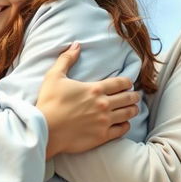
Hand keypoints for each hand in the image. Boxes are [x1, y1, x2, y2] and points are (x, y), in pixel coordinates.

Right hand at [37, 43, 139, 157]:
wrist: (45, 130)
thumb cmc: (49, 102)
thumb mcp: (54, 76)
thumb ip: (67, 59)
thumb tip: (76, 45)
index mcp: (95, 89)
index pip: (120, 83)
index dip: (127, 82)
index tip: (129, 83)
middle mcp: (103, 105)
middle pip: (128, 98)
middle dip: (134, 96)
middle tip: (135, 96)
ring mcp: (104, 121)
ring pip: (128, 114)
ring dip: (133, 110)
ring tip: (133, 109)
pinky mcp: (102, 136)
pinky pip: (122, 130)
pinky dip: (125, 126)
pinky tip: (124, 124)